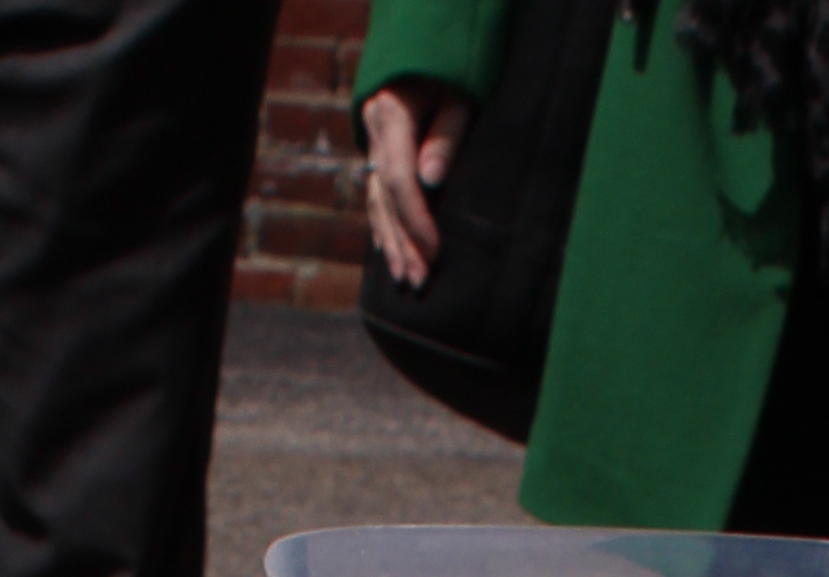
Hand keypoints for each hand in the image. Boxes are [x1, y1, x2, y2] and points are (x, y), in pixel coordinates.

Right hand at [362, 81, 473, 286]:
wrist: (424, 44)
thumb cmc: (451, 69)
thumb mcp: (457, 95)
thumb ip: (445, 136)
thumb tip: (431, 182)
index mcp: (390, 114)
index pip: (398, 179)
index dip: (416, 219)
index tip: (434, 251)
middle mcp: (374, 131)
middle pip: (384, 197)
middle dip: (403, 241)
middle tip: (419, 281)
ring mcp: (371, 141)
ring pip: (376, 199)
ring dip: (392, 241)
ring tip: (405, 278)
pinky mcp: (377, 149)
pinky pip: (375, 194)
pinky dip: (383, 225)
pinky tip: (388, 252)